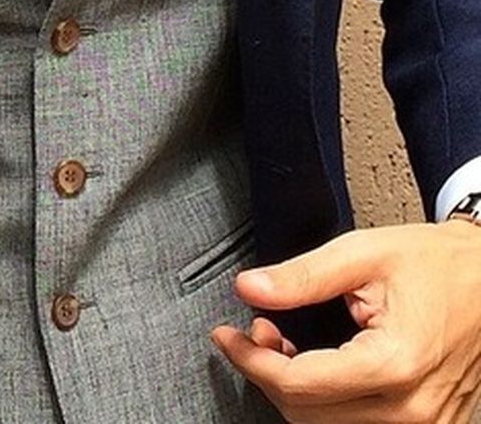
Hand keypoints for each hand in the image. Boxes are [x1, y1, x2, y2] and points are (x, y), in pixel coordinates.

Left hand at [210, 222, 480, 422]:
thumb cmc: (437, 263)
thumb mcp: (362, 253)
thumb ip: (301, 276)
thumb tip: (248, 288)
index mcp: (396, 363)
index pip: (299, 384)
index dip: (250, 360)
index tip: (225, 336)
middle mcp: (413, 409)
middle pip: (308, 414)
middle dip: (266, 373)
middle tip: (255, 330)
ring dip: (293, 390)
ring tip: (281, 344)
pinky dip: (325, 402)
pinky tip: (313, 368)